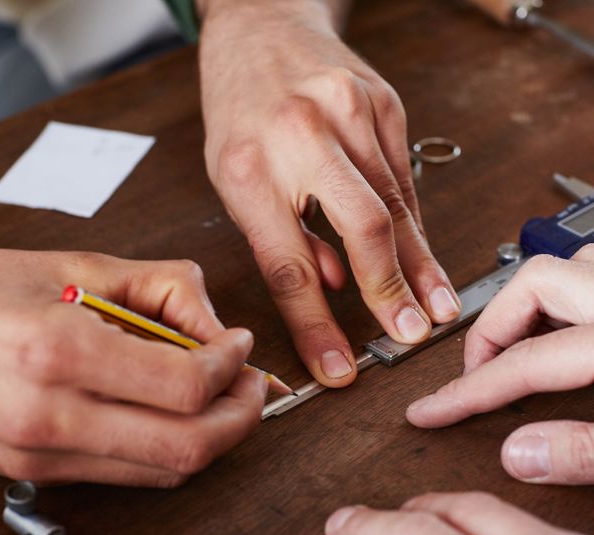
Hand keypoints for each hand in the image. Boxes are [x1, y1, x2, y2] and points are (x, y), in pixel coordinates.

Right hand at [0, 249, 266, 486]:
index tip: (241, 345)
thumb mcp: (82, 266)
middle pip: (187, 445)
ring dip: (214, 435)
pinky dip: (174, 447)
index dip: (232, 366)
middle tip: (252, 384)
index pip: (184, 386)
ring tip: (223, 396)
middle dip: (240, 416)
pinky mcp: (41, 471)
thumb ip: (166, 288)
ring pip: (166, 469)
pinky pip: (134, 475)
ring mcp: (42, 454)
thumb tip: (218, 327)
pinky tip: (180, 415)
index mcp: (59, 351)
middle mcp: (49, 415)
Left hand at [197, 0, 459, 386]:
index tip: (338, 365)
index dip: (317, 325)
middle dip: (390, 290)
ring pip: (397, 206)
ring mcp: (351, 114)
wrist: (262, 25)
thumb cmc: (240, 108)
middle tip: (410, 332)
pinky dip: (414, 223)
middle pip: (363, 228)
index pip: (289, 265)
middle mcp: (304, 136)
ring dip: (418, 264)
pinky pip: (404, 178)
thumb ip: (282, 236)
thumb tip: (329, 286)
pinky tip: (422, 256)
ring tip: (436, 305)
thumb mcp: (234, 179)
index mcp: (249, 167)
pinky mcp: (383, 105)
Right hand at [407, 245, 593, 484]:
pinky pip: (588, 273)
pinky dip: (564, 298)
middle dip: (494, 328)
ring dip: (529, 305)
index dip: (469, 391)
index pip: (524, 361)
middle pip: (533, 283)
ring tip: (517, 345)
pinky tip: (565, 331)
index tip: (433, 409)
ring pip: (564, 266)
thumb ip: (587, 452)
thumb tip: (521, 455)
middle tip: (481, 370)